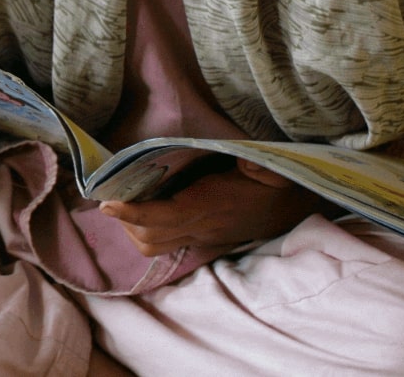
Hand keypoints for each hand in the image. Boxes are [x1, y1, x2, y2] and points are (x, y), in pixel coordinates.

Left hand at [99, 159, 332, 255]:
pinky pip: (165, 245)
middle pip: (150, 238)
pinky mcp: (204, 240)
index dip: (133, 213)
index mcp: (210, 206)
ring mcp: (202, 237)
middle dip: (123, 222)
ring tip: (120, 205)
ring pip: (154, 247)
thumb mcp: (270, 167)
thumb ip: (254, 160)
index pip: (164, 217)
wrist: (296, 207)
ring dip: (132, 230)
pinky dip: (145, 232)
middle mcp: (202, 227)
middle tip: (107, 195)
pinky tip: (140, 211)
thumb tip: (245, 156)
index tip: (106, 202)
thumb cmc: (277, 182)